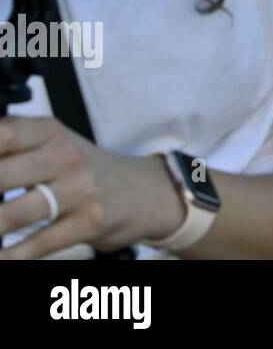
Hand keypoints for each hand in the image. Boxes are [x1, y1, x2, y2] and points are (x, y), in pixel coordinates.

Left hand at [0, 115, 181, 258]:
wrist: (143, 191)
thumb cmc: (83, 170)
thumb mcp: (53, 146)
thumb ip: (11, 149)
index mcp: (50, 131)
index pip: (2, 134)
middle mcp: (65, 155)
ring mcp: (79, 189)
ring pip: (12, 215)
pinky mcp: (89, 222)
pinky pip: (36, 245)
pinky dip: (9, 256)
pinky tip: (0, 256)